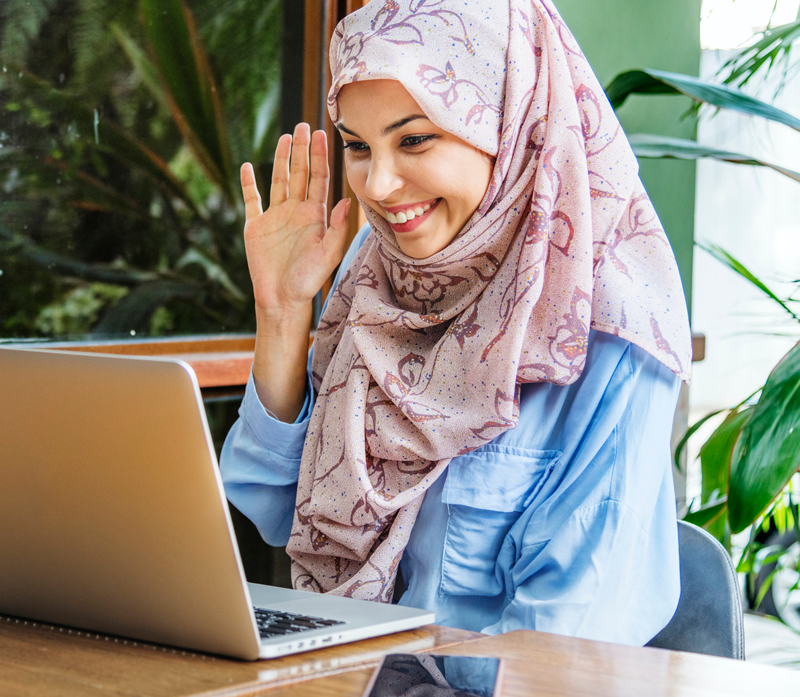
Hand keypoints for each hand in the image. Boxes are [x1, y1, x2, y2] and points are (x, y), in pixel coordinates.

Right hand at [241, 123, 349, 321]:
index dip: (321, 156)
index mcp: (316, 216)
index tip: (322, 133)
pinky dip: (248, 184)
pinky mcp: (256, 226)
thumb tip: (346, 200)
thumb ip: (338, 228)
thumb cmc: (309, 280)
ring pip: (278, 180)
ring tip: (285, 137)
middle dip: (302, 150)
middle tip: (304, 125)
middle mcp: (296, 211)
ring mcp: (276, 217)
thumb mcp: (328, 254)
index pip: (319, 178)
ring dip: (280, 159)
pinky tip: (246, 167)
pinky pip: (252, 200)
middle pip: (300, 173)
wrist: (283, 299)